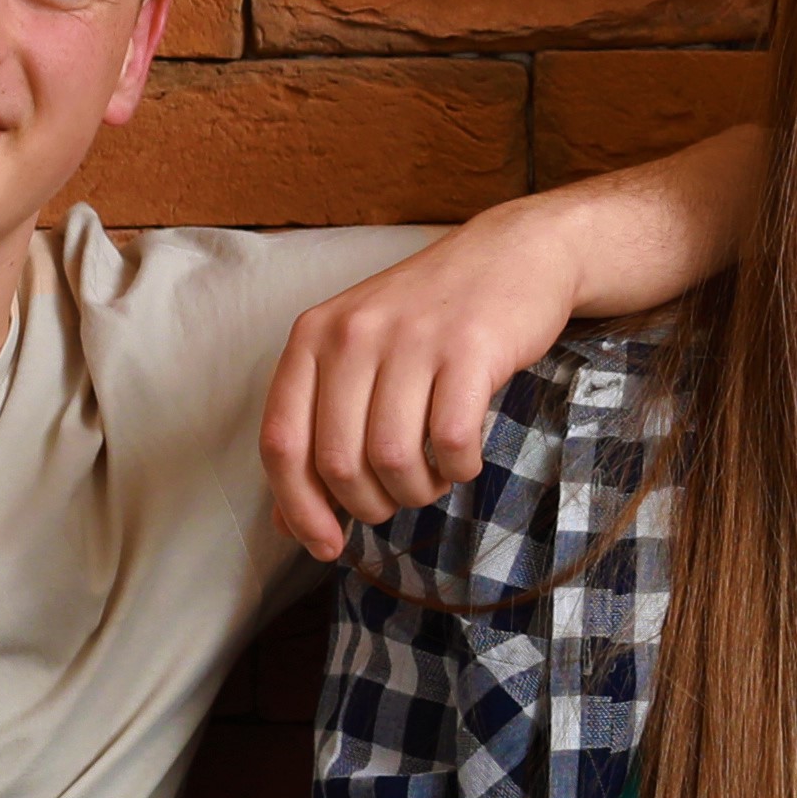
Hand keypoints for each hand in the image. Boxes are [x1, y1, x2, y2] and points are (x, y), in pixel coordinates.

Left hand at [266, 208, 594, 559]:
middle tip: (397, 499)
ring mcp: (411, 339)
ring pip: (393, 458)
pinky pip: (452, 441)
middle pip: (338, 462)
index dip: (299, 507)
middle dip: (369, 504)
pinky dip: (459, 469)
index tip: (326, 544)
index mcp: (313, 336)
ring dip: (417, 491)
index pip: (281, 442)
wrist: (515, 253)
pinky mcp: (470, 348)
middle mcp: (354, 333)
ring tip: (434, 478)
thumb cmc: (433, 315)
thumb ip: (318, 428)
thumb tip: (286, 522)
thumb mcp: (360, 356)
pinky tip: (464, 459)